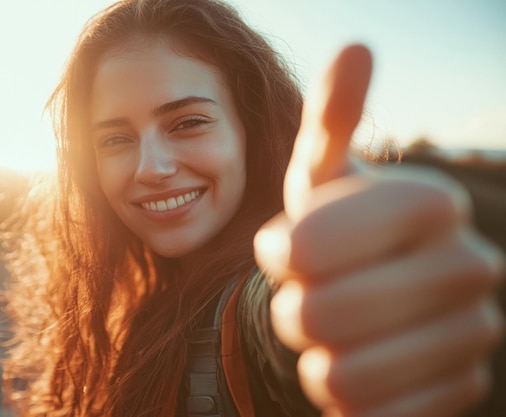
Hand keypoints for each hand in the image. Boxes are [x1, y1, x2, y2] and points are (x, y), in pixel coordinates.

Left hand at [254, 45, 504, 416]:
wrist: (377, 293)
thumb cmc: (338, 229)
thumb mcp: (323, 175)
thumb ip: (333, 115)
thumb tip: (356, 47)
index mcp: (432, 200)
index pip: (307, 246)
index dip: (280, 253)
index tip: (292, 248)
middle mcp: (470, 265)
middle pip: (319, 314)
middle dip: (293, 308)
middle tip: (309, 294)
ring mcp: (474, 335)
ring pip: (339, 376)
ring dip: (314, 354)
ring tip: (333, 330)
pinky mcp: (461, 391)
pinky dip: (344, 398)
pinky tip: (360, 365)